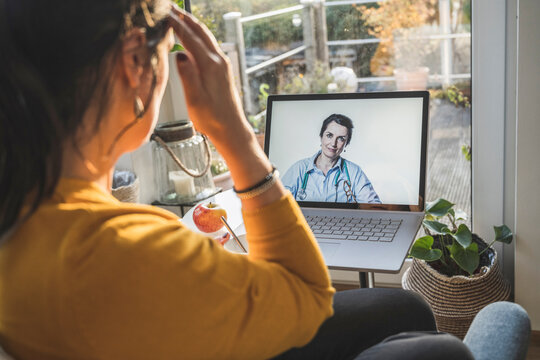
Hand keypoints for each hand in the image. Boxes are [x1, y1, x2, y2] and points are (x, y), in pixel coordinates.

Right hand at [168, 6, 250, 145]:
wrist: (231, 129)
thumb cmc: (212, 118)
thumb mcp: (195, 99)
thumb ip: (187, 75)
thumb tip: (179, 54)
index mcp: (211, 66)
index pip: (190, 38)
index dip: (175, 23)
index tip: (163, 13)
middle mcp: (219, 61)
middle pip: (200, 31)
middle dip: (184, 17)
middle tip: (169, 8)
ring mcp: (222, 65)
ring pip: (205, 37)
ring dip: (191, 24)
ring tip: (178, 15)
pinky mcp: (222, 70)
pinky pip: (208, 46)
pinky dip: (197, 36)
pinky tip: (190, 37)